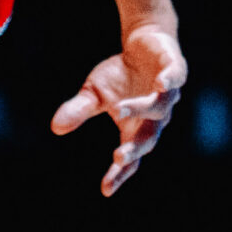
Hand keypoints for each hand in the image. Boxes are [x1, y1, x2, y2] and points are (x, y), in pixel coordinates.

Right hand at [51, 24, 186, 194]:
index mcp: (136, 128)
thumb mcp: (94, 92)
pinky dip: (168, 82)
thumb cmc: (120, 75)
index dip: (119, 173)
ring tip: (118, 108)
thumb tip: (55, 127)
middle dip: (134, 149)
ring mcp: (168, 95)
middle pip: (148, 139)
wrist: (142, 42)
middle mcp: (155, 117)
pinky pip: (174, 79)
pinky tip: (160, 84)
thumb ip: (79, 110)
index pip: (130, 158)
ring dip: (139, 109)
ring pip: (157, 108)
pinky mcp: (175, 70)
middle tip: (118, 157)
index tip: (105, 189)